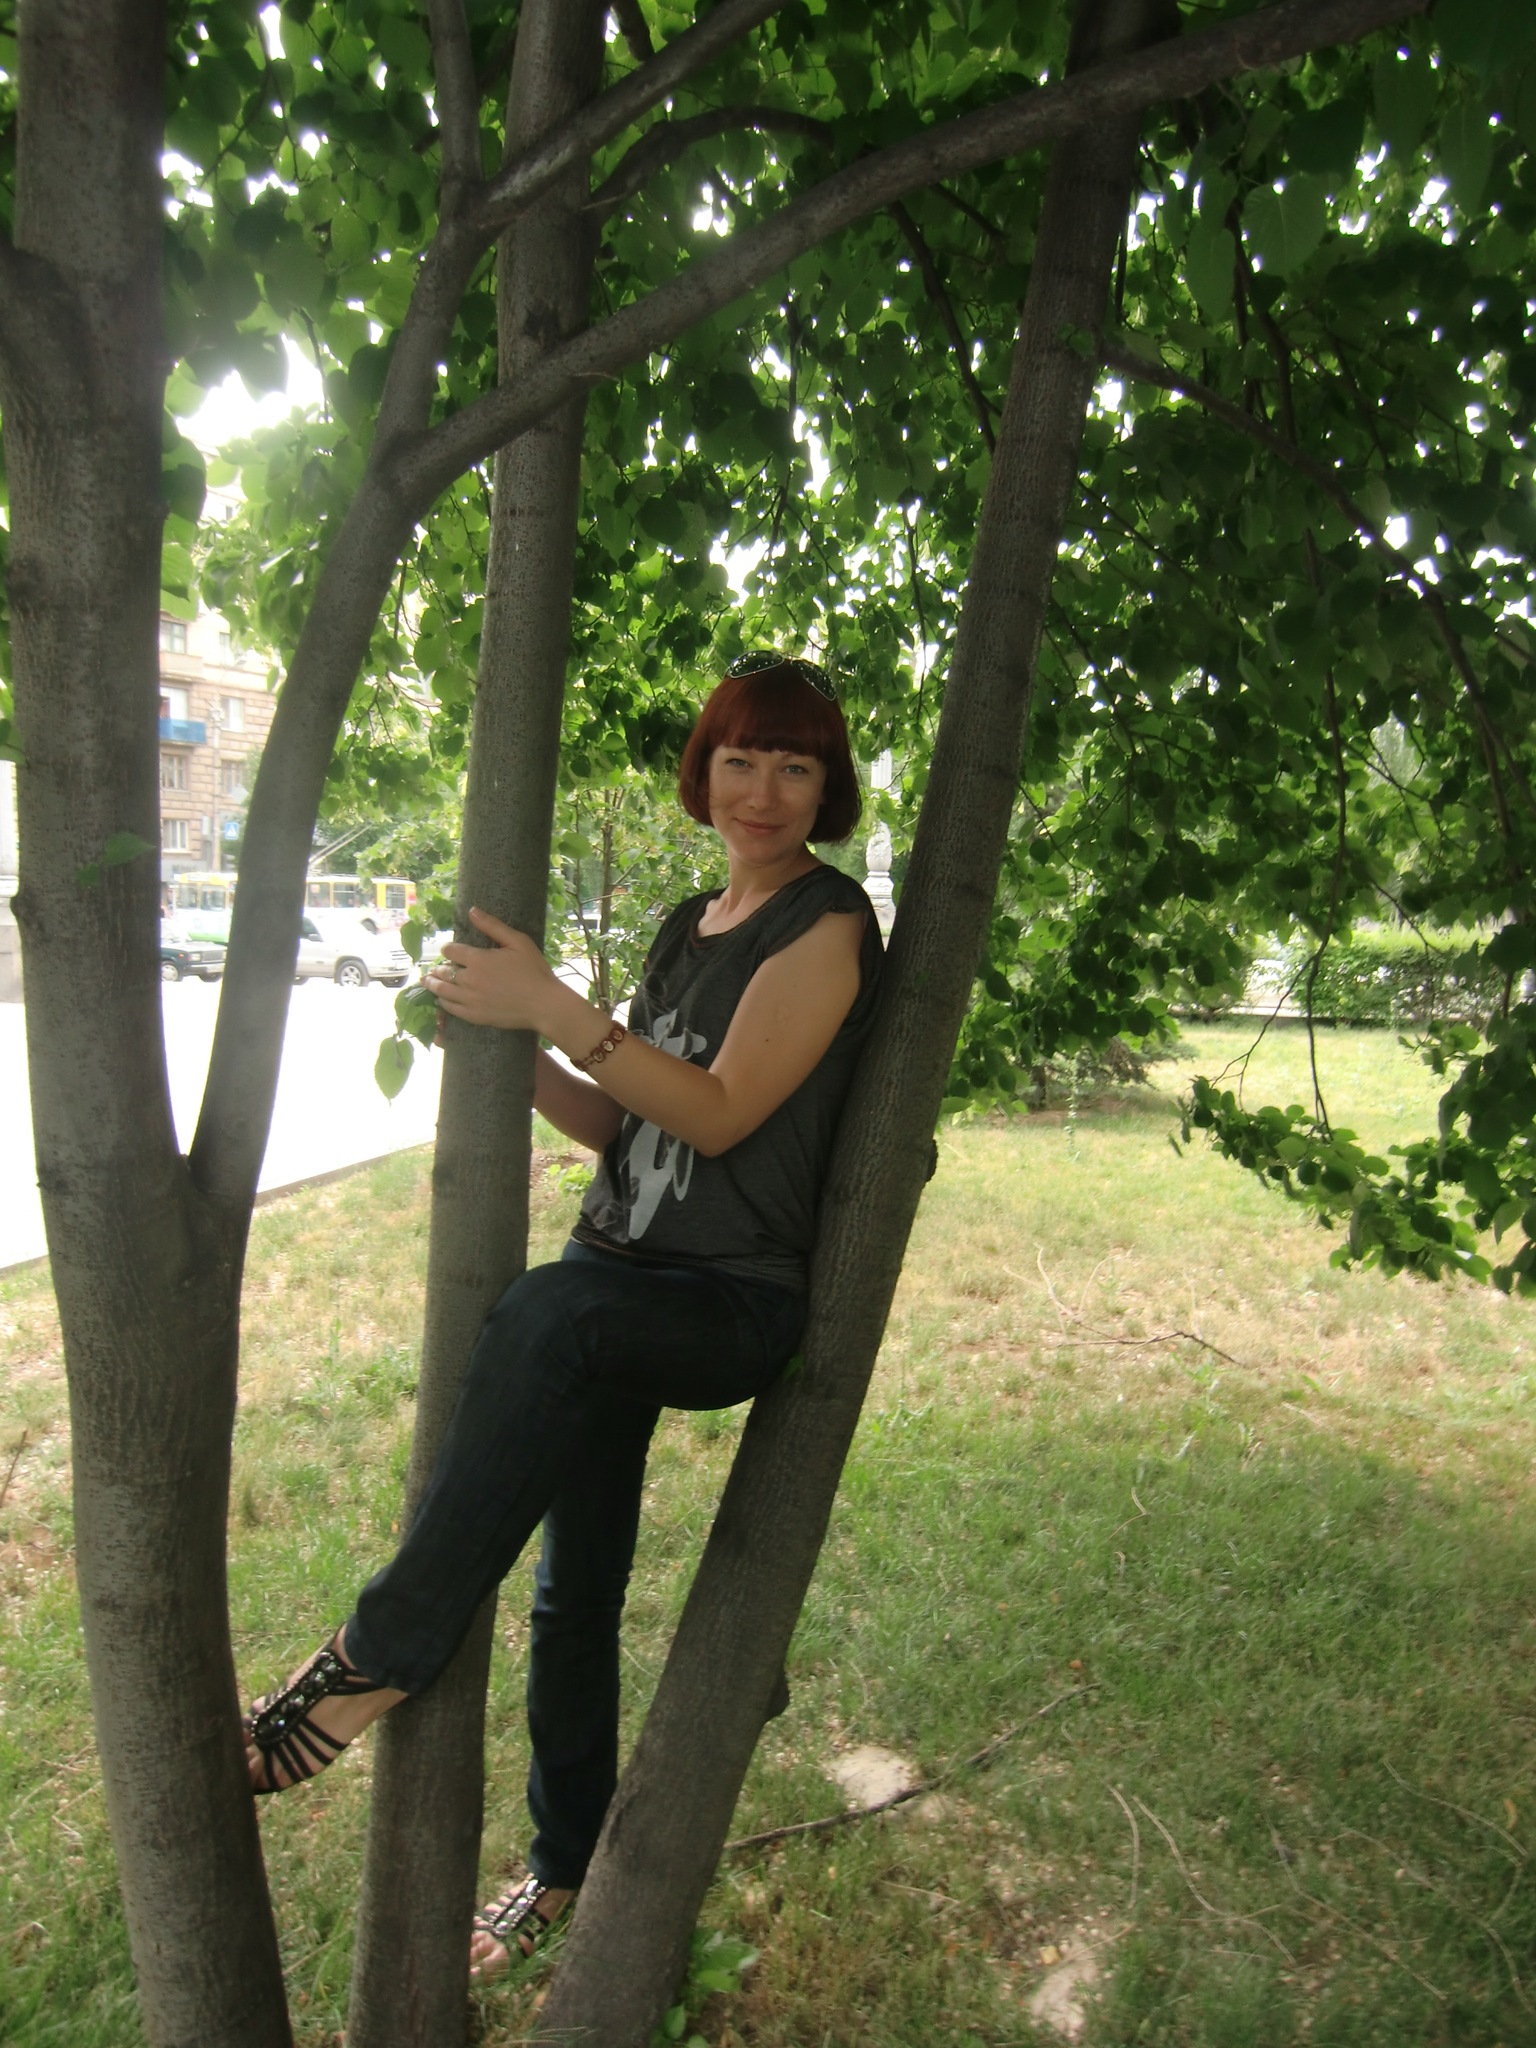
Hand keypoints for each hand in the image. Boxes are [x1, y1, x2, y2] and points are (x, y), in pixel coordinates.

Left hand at [425, 906, 559, 1034]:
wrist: (543, 1004)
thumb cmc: (534, 971)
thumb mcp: (518, 941)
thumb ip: (493, 926)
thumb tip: (472, 911)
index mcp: (478, 959)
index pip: (451, 951)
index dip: (447, 949)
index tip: (448, 950)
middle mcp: (469, 980)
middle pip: (444, 972)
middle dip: (438, 968)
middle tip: (435, 968)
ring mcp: (470, 1000)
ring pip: (442, 991)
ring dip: (433, 985)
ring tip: (427, 981)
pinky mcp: (475, 1016)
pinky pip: (451, 1009)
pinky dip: (443, 1003)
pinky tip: (441, 1001)